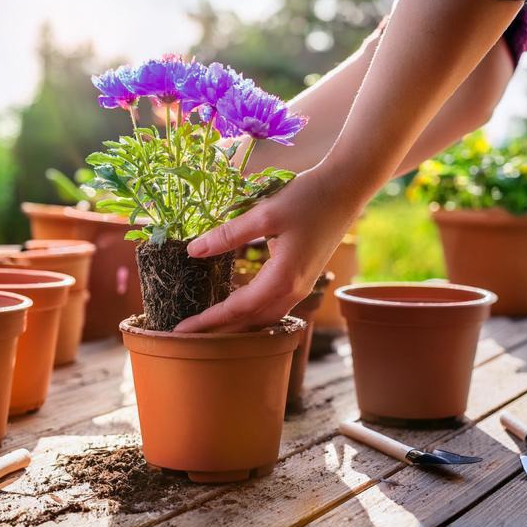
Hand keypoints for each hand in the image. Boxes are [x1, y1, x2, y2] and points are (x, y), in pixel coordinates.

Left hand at [175, 165, 359, 332]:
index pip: (237, 309)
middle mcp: (293, 291)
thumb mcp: (265, 214)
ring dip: (236, 326)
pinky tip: (236, 308)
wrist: (346, 189)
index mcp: (282, 279)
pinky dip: (251, 314)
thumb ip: (229, 234)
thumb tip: (193, 251)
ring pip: (264, 318)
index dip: (207, 321)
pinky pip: (273, 307)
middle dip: (218, 331)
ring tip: (207, 327)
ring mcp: (301, 287)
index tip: (180, 331)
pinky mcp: (302, 279)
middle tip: (185, 336)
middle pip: (250, 322)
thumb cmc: (307, 198)